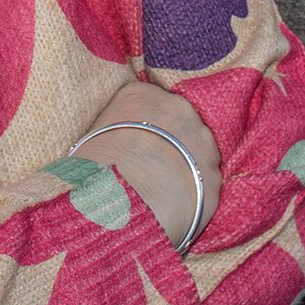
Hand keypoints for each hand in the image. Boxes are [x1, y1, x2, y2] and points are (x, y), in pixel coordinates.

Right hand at [75, 80, 221, 248]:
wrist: (118, 204)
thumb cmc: (92, 170)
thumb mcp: (91, 138)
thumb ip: (114, 132)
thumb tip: (118, 147)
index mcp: (141, 95)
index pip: (148, 104)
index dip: (143, 129)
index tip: (135, 147)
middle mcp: (178, 109)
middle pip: (179, 123)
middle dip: (171, 144)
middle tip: (151, 169)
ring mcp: (202, 141)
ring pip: (198, 151)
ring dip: (187, 167)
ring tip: (164, 192)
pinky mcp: (213, 176)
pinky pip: (206, 182)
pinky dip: (195, 194)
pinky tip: (176, 209)